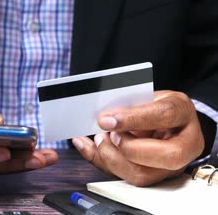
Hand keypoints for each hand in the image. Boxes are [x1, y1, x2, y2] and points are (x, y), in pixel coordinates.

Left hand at [72, 91, 204, 185]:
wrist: (163, 120)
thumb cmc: (153, 106)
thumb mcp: (145, 95)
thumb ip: (129, 105)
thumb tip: (104, 117)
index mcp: (182, 112)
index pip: (165, 116)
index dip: (134, 119)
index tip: (106, 120)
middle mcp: (185, 143)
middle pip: (166, 156)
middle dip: (128, 147)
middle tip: (107, 134)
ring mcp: (172, 165)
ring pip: (143, 174)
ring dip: (112, 158)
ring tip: (99, 140)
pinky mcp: (153, 177)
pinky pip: (126, 177)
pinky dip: (102, 162)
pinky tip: (89, 148)